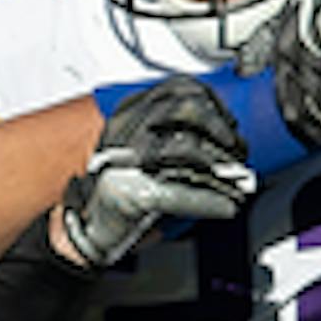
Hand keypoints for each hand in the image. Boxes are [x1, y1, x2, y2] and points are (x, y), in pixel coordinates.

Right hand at [58, 78, 252, 269]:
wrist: (83, 233)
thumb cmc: (114, 194)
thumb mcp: (142, 152)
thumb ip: (174, 137)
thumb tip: (221, 136)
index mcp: (127, 114)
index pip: (178, 88)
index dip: (212, 102)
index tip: (229, 121)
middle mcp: (125, 133)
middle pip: (187, 111)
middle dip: (221, 131)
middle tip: (237, 149)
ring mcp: (127, 163)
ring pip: (188, 149)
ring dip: (220, 166)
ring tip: (236, 179)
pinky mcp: (133, 195)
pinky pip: (180, 194)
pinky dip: (208, 202)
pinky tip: (225, 206)